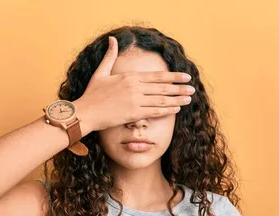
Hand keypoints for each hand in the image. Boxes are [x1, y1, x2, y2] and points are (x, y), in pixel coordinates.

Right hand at [74, 36, 194, 134]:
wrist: (86, 112)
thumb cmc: (92, 94)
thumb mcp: (101, 72)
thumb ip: (110, 56)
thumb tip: (112, 39)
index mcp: (130, 76)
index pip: (157, 76)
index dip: (173, 76)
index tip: (185, 77)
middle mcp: (135, 87)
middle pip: (163, 88)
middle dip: (179, 88)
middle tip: (192, 89)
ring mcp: (135, 101)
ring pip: (161, 100)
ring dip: (177, 100)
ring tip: (188, 99)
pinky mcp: (133, 114)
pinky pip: (154, 112)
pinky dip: (167, 110)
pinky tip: (176, 109)